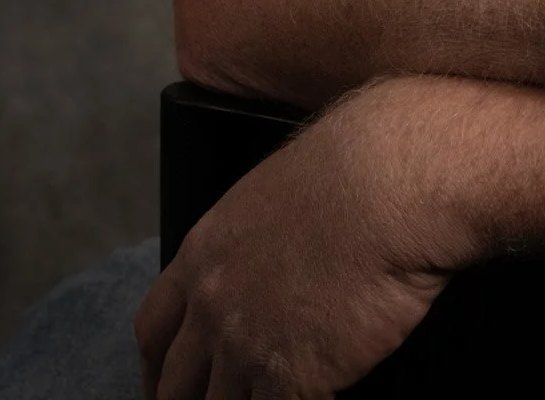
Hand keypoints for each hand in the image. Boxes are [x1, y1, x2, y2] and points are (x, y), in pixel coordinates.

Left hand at [135, 78, 480, 398]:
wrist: (390, 184)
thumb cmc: (352, 167)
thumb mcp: (274, 193)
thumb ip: (251, 241)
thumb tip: (265, 263)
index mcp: (203, 254)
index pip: (153, 330)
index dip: (157, 368)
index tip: (166, 386)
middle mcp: (213, 307)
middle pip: (175, 385)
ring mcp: (247, 349)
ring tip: (268, 397)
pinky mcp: (294, 379)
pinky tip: (313, 394)